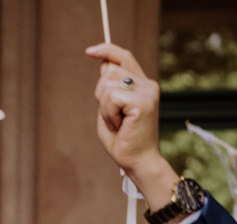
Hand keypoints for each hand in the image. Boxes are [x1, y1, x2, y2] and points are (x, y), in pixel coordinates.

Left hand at [85, 43, 178, 208]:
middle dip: (100, 94)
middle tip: (112, 116)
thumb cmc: (121, 139)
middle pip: (109, 71)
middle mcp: (147, 84)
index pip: (124, 57)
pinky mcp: (143, 102)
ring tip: (117, 122)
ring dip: (104, 107)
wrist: (136, 161)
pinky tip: (119, 125)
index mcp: (141, 84)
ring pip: (108, 84)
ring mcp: (147, 92)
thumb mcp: (109, 110)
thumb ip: (108, 88)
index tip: (89, 51)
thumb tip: (104, 64)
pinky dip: (108, 114)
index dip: (107, 50)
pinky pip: (112, 98)